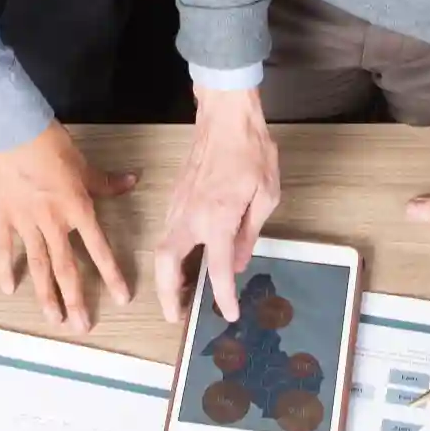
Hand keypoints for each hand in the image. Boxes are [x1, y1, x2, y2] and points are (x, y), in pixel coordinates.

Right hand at [0, 121, 136, 333]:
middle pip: (67, 267)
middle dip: (76, 298)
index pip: (99, 248)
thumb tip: (133, 181)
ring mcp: (26, 222)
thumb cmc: (53, 145)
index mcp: (77, 209)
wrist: (15, 131)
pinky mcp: (3, 217)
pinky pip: (5, 247)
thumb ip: (107, 182)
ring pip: (39, 265)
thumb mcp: (85, 165)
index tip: (120, 299)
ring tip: (53, 318)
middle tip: (81, 326)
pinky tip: (8, 289)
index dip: (111, 274)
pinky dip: (6, 268)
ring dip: (46, 294)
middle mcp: (54, 222)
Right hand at [154, 86, 279, 322]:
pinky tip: (186, 259)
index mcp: (218, 218)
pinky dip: (171, 254)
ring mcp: (179, 205)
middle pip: (167, 263)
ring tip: (180, 294)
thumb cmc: (252, 150)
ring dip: (167, 275)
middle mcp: (191, 215)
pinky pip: (168, 232)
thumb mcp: (266, 194)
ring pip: (163, 248)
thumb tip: (239, 262)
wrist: (226, 115)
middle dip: (167, 294)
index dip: (223, 296)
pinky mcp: (176, 196)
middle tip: (177, 315)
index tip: (228, 314)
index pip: (218, 269)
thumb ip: (250, 232)